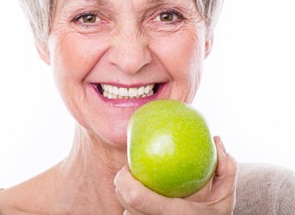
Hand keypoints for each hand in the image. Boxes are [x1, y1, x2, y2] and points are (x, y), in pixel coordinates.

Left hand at [114, 136, 237, 214]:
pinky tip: (141, 196)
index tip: (129, 165)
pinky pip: (129, 214)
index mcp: (173, 214)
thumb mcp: (225, 198)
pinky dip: (131, 205)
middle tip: (132, 170)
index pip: (136, 197)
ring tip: (138, 184)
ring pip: (125, 210)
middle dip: (122, 182)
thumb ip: (226, 170)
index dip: (124, 178)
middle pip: (124, 201)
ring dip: (126, 194)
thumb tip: (217, 141)